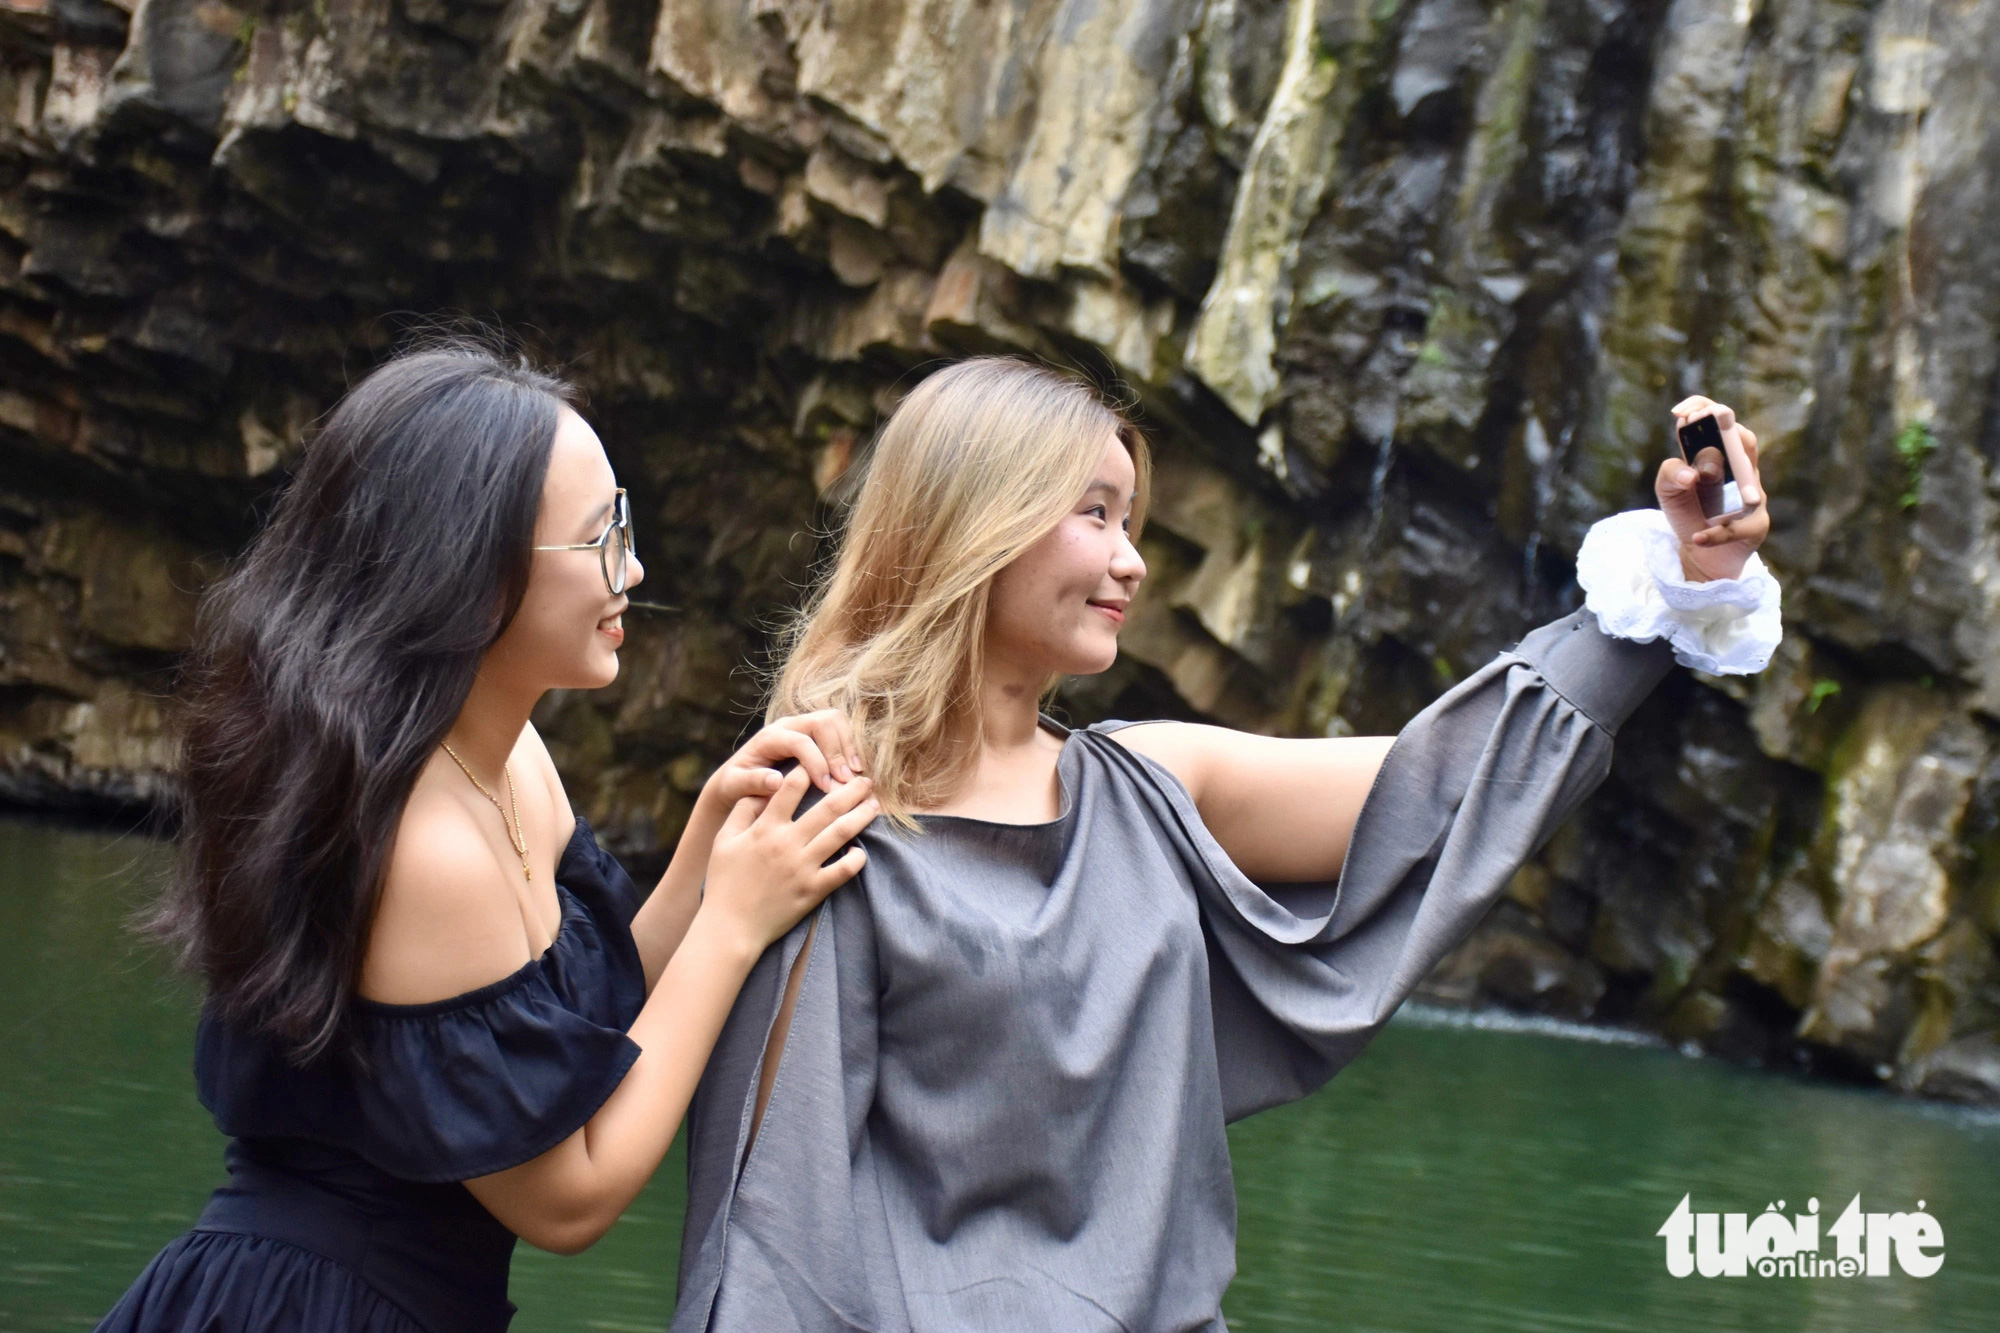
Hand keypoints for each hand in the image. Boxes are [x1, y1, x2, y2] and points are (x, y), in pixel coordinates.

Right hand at [700, 767, 875, 953]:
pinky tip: (862, 850)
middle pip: (827, 807)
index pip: (791, 788)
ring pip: (840, 833)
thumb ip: (742, 811)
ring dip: (861, 816)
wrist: (730, 928)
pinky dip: (856, 859)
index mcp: (764, 828)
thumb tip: (760, 789)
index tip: (823, 763)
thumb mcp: (723, 841)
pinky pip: (843, 871)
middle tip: (867, 780)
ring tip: (874, 805)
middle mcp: (786, 843)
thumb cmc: (723, 883)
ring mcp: (802, 867)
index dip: (808, 771)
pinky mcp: (813, 890)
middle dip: (850, 790)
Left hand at [702, 710, 863, 805]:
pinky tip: (854, 771)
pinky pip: (839, 729)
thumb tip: (776, 781)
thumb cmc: (735, 784)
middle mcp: (787, 725)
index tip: (826, 788)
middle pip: (823, 721)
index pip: (801, 741)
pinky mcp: (815, 733)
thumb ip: (751, 782)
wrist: (736, 776)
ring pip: (835, 720)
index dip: (817, 762)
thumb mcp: (733, 785)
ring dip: (848, 746)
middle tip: (846, 780)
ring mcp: (803, 725)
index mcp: (769, 737)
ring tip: (854, 775)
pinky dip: (850, 747)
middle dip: (838, 751)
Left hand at [1656, 396, 1771, 581]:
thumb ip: (1670, 473)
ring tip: (1697, 477)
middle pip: (1743, 441)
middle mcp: (1741, 471)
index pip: (1722, 422)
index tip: (1683, 411)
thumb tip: (1691, 474)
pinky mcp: (1755, 527)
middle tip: (1695, 424)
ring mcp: (1752, 497)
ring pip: (1749, 478)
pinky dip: (1716, 533)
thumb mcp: (1668, 491)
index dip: (1706, 409)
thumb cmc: (1688, 513)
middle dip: (1722, 430)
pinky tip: (1697, 536)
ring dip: (1723, 475)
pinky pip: (1739, 526)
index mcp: (1720, 455)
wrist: (1699, 554)